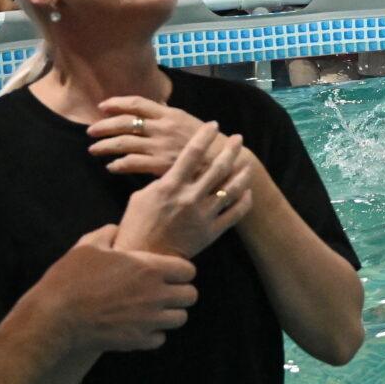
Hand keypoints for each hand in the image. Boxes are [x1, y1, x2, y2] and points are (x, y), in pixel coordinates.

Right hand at [27, 225, 197, 352]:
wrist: (56, 317)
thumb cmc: (71, 277)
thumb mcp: (88, 245)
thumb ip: (108, 233)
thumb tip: (116, 229)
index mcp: (148, 268)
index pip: (188, 270)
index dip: (180, 269)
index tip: (168, 270)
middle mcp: (155, 294)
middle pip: (191, 295)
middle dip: (181, 291)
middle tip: (165, 290)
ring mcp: (148, 320)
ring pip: (180, 318)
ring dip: (170, 313)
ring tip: (154, 308)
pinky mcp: (137, 340)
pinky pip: (160, 338)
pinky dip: (154, 333)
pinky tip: (139, 325)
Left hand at [87, 96, 217, 175]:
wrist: (223, 163)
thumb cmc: (205, 143)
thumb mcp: (187, 122)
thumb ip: (168, 116)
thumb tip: (153, 109)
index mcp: (169, 114)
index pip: (138, 103)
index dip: (117, 104)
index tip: (102, 106)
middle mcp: (163, 127)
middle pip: (126, 122)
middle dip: (104, 126)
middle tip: (90, 131)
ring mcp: (160, 146)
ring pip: (124, 143)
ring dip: (106, 146)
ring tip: (93, 149)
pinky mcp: (160, 165)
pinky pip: (132, 163)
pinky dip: (119, 164)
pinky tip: (111, 167)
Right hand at [114, 123, 252, 257]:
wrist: (144, 259)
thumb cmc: (136, 226)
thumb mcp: (140, 197)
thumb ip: (159, 180)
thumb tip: (170, 168)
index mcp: (170, 185)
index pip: (191, 153)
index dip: (204, 136)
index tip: (213, 125)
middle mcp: (190, 197)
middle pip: (217, 167)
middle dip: (230, 150)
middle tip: (238, 138)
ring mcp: (203, 215)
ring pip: (231, 189)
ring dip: (242, 173)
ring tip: (248, 164)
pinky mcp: (211, 232)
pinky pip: (234, 213)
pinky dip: (243, 201)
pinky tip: (246, 192)